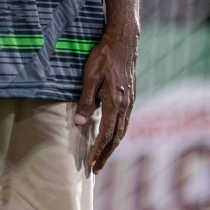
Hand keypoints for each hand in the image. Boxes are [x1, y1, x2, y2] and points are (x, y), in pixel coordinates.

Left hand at [74, 26, 137, 172]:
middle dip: (107, 154)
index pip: (107, 134)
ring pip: (123, 129)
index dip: (99, 150)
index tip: (91, 164)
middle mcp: (125, 105)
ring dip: (113, 145)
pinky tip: (113, 134)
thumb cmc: (103, 57)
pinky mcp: (131, 95)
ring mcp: (130, 100)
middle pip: (117, 136)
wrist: (123, 41)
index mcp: (115, 102)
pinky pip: (126, 120)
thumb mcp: (90, 77)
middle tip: (97, 169)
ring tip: (104, 156)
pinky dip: (118, 133)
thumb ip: (85, 101)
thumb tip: (79, 123)